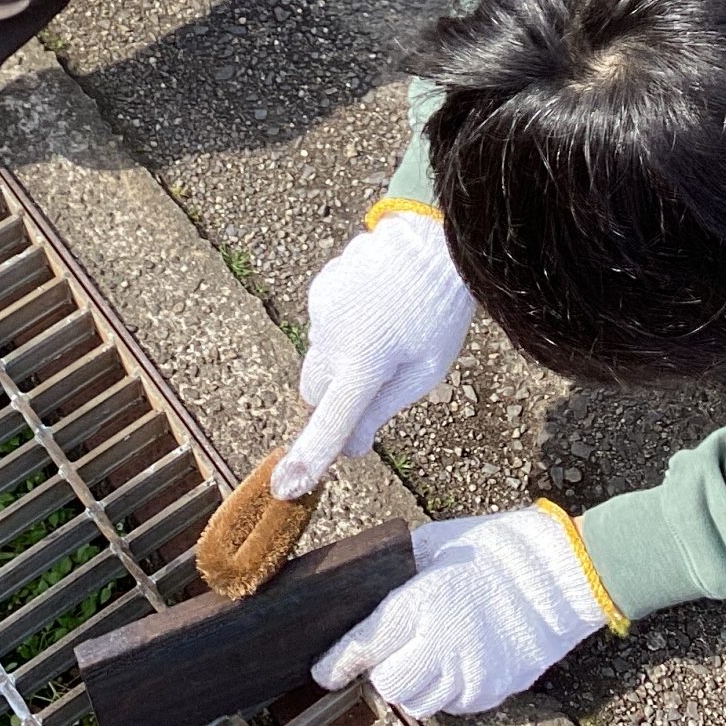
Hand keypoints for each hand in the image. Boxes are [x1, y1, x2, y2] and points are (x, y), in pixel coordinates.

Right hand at [271, 211, 473, 499]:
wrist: (431, 237)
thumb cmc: (438, 309)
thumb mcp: (425, 370)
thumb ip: (383, 409)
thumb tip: (351, 446)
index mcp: (363, 364)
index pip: (330, 422)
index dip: (309, 458)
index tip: (286, 487)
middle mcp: (331, 338)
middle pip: (315, 392)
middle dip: (335, 398)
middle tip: (376, 381)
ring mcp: (320, 310)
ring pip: (319, 356)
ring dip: (341, 358)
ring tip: (385, 331)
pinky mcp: (319, 288)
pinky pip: (324, 323)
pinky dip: (342, 327)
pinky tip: (376, 307)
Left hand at [316, 509, 610, 716]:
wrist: (559, 572)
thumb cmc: (493, 548)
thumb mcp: (432, 546)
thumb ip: (394, 574)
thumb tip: (359, 589)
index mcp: (421, 603)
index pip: (362, 647)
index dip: (334, 663)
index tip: (322, 671)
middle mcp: (443, 645)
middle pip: (389, 685)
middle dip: (382, 669)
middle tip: (392, 647)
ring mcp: (471, 673)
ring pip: (420, 702)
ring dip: (414, 682)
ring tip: (428, 652)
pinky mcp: (494, 691)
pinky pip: (454, 704)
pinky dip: (447, 688)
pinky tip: (457, 658)